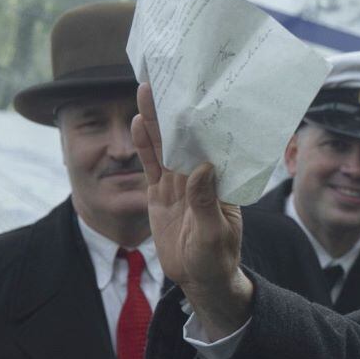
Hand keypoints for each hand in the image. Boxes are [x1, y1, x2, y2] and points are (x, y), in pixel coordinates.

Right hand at [132, 83, 252, 332]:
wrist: (201, 279)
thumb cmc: (218, 258)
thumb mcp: (215, 233)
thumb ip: (207, 202)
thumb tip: (204, 168)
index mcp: (221, 181)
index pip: (213, 144)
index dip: (205, 120)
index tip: (200, 93)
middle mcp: (201, 176)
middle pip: (186, 138)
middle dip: (176, 111)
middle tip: (167, 79)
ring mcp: (179, 183)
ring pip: (166, 146)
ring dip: (157, 121)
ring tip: (148, 90)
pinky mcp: (161, 194)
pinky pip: (150, 165)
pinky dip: (144, 146)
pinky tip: (137, 123)